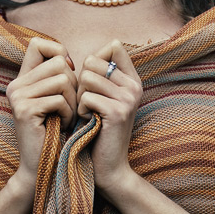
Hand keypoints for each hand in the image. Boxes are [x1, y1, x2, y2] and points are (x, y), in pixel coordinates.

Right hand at [6, 38, 76, 187]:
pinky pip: (59, 99)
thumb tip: (68, 58)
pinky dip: (69, 113)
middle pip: (58, 62)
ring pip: (62, 80)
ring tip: (68, 117)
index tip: (68, 71)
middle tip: (71, 105)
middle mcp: (15, 85)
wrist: (42, 168)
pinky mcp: (25, 110)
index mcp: (21, 79)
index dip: (58, 51)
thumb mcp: (54, 99)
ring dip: (73, 101)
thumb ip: (55, 77)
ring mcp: (18, 97)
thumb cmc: (55, 132)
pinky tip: (63, 125)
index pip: (38, 43)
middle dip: (74, 83)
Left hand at [77, 39, 142, 191]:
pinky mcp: (117, 112)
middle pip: (93, 60)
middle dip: (82, 80)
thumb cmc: (98, 128)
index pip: (113, 46)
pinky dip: (80, 110)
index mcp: (133, 78)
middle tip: (87, 102)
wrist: (109, 167)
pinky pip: (86, 97)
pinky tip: (88, 122)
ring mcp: (128, 98)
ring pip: (87, 78)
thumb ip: (102, 74)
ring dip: (80, 96)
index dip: (94, 59)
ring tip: (88, 112)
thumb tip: (91, 53)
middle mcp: (135, 85)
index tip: (91, 81)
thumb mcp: (104, 97)